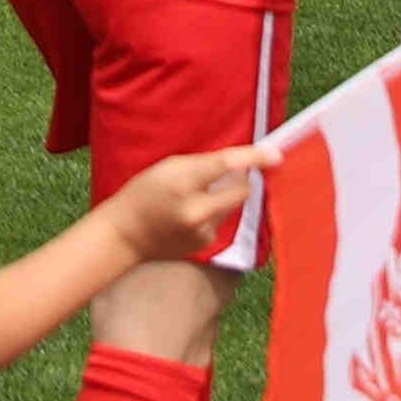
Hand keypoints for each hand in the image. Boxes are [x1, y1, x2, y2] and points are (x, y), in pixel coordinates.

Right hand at [111, 147, 261, 261]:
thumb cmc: (145, 192)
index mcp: (182, 182)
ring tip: (192, 199)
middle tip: (225, 175)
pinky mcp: (205, 245)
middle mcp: (196, 210)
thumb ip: (204, 165)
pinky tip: (189, 216)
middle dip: (242, 180)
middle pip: (242, 190)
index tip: (275, 155)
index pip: (225, 165)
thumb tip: (242, 167)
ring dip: (223, 198)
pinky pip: (221, 221)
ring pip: (232, 206)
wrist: (126, 235)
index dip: (253, 158)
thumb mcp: (168, 167)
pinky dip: (213, 213)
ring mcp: (202, 231)